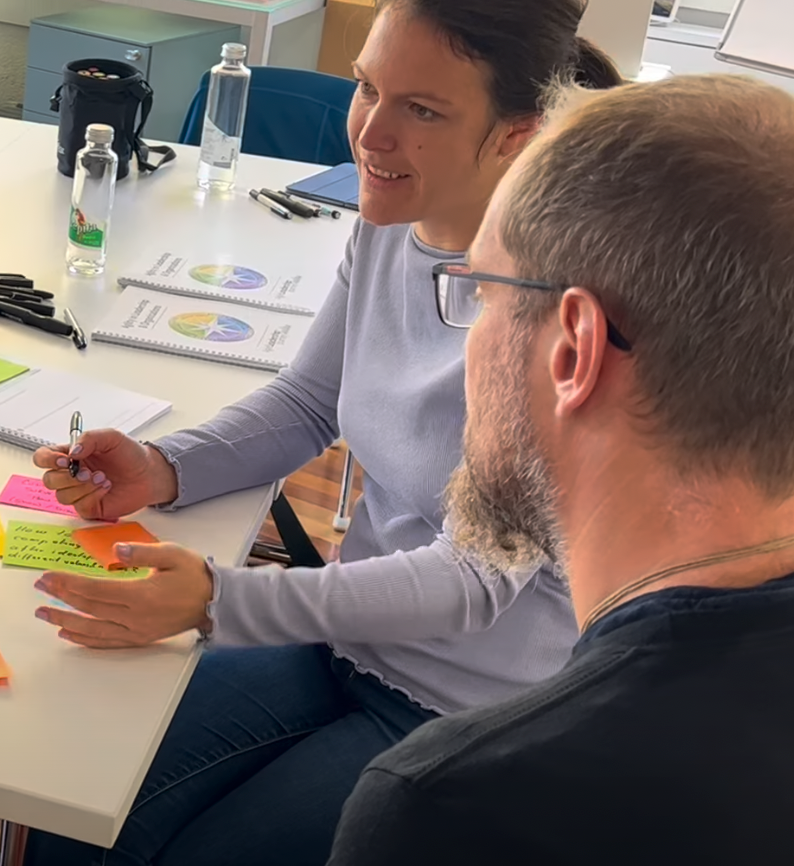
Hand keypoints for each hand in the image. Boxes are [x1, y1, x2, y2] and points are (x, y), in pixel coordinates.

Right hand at [33, 429, 178, 520]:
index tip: (65, 460)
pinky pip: (79, 507)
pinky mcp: (90, 507)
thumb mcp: (111, 437)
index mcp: (71, 455)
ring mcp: (79, 492)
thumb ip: (89, 439)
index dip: (47, 460)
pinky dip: (92, 497)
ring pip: (62, 496)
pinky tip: (105, 489)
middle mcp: (71, 475)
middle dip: (67, 478)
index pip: (43, 458)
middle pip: (49, 480)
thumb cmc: (130, 454)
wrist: (150, 473)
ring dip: (82, 487)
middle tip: (89, 472)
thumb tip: (71, 453)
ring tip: (103, 479)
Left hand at [33, 542, 213, 647]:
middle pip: (90, 608)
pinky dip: (85, 639)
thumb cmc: (195, 575)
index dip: (69, 583)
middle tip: (41, 588)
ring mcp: (136, 631)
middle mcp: (135, 617)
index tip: (50, 576)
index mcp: (142, 595)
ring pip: (93, 628)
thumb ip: (143, 552)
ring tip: (45, 614)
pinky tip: (70, 634)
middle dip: (61, 598)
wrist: (214, 600)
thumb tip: (117, 551)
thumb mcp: (173, 554)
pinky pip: (106, 642)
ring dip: (65, 621)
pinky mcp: (140, 638)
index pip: (96, 589)